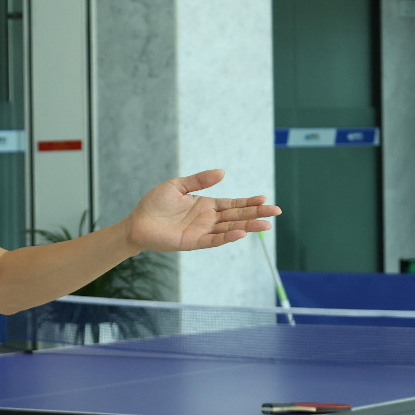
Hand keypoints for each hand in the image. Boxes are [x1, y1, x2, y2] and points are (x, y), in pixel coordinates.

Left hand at [123, 169, 280, 252]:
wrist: (137, 221)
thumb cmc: (155, 203)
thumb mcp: (178, 186)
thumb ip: (199, 180)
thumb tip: (222, 172)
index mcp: (206, 205)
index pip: (233, 204)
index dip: (248, 202)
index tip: (265, 199)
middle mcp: (208, 219)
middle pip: (237, 216)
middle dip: (256, 214)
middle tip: (276, 211)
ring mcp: (202, 231)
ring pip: (230, 229)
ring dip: (247, 226)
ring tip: (266, 224)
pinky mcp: (193, 242)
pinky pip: (213, 240)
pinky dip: (226, 237)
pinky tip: (240, 233)